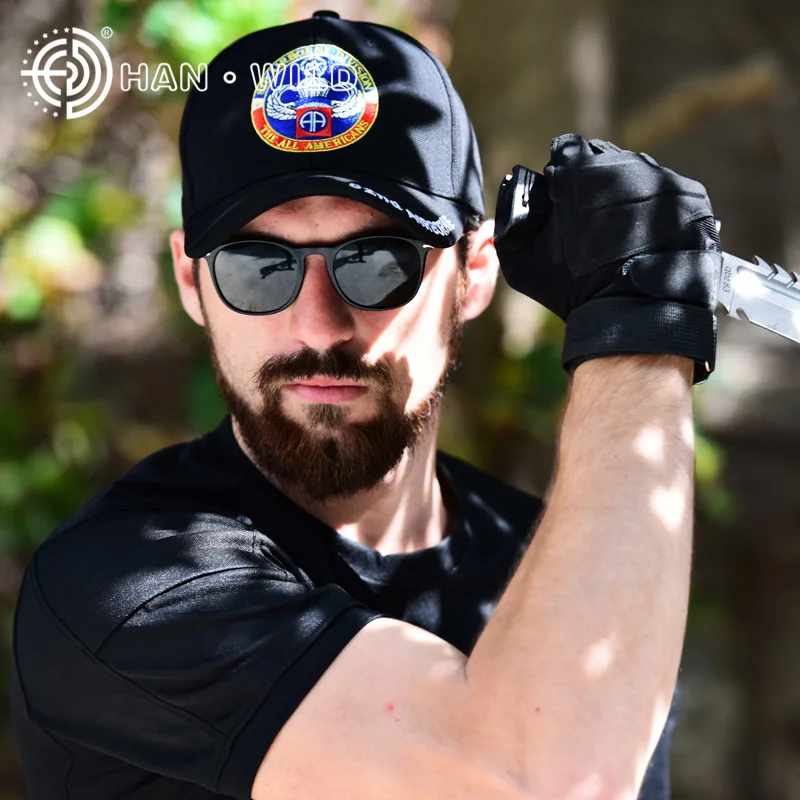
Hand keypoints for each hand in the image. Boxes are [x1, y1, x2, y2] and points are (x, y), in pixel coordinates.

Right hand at [494, 134, 721, 382]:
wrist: (633, 315)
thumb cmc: (573, 290)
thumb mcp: (521, 261)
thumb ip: (512, 219)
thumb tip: (514, 190)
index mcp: (580, 170)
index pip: (566, 150)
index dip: (561, 175)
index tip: (563, 199)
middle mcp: (624, 163)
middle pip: (604, 158)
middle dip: (595, 183)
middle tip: (592, 223)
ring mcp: (662, 177)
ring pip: (637, 173)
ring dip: (626, 194)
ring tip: (622, 234)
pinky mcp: (690, 194)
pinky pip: (666, 192)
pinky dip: (655, 210)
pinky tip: (646, 239)